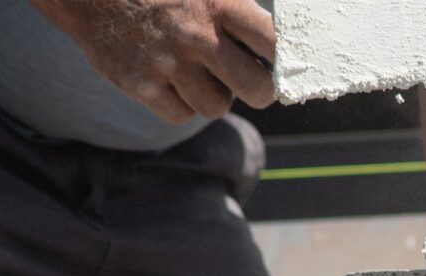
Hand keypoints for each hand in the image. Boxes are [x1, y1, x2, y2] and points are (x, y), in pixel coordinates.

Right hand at [31, 0, 275, 122]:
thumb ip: (235, 5)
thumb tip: (277, 38)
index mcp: (217, 4)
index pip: (271, 41)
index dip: (284, 59)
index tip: (282, 64)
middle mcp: (196, 36)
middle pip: (257, 89)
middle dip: (260, 91)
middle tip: (252, 84)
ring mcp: (168, 63)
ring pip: (218, 107)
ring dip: (215, 96)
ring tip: (200, 74)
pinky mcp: (141, 85)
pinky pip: (182, 114)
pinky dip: (181, 104)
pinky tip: (173, 82)